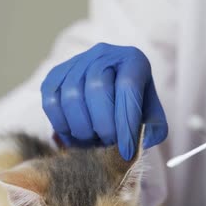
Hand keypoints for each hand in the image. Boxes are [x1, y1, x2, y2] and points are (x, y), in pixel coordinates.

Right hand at [41, 43, 167, 159]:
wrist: (110, 92)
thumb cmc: (133, 106)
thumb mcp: (151, 115)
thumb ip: (153, 129)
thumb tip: (139, 142)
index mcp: (133, 60)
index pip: (127, 86)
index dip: (126, 122)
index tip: (126, 151)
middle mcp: (104, 54)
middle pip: (97, 88)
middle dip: (103, 125)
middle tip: (109, 144)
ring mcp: (77, 62)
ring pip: (71, 95)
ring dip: (82, 127)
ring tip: (93, 140)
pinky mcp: (56, 74)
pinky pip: (51, 100)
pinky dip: (61, 124)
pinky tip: (74, 134)